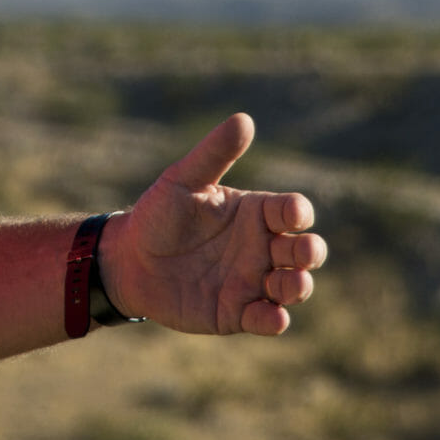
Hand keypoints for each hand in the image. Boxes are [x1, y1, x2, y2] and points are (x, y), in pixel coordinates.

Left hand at [97, 114, 325, 336]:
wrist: (128, 260)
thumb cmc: (158, 215)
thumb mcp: (182, 180)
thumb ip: (214, 154)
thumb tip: (244, 119)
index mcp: (256, 212)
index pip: (293, 210)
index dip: (299, 212)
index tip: (291, 215)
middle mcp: (262, 247)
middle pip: (305, 250)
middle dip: (311, 252)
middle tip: (301, 253)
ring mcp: (253, 281)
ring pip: (293, 286)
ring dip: (298, 286)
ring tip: (286, 284)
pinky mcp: (237, 312)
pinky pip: (266, 320)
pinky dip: (274, 320)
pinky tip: (271, 316)